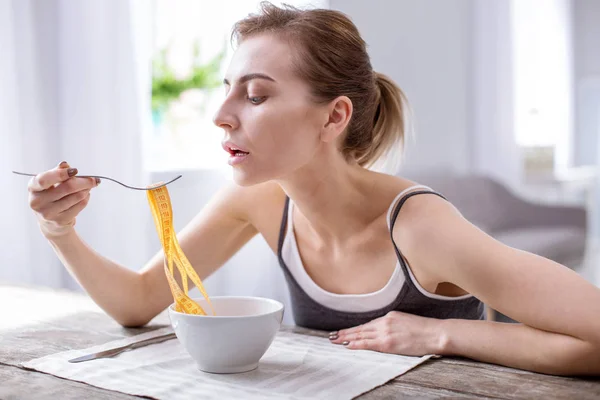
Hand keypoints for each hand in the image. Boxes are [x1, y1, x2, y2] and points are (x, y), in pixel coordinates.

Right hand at [28, 161, 99, 238]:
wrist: (50, 223)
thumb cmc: (50, 197)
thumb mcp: (49, 183)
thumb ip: (57, 173)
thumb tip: (65, 165)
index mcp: (33, 188)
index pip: (44, 180)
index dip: (60, 174)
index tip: (75, 170)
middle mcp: (37, 201)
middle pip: (68, 187)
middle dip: (84, 181)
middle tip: (94, 179)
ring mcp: (48, 213)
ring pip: (77, 196)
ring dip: (86, 190)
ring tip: (88, 187)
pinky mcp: (60, 221)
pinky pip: (80, 205)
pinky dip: (86, 198)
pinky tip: (84, 196)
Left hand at [329, 311, 445, 355]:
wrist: (435, 333)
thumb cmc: (425, 330)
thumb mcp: (406, 321)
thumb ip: (392, 325)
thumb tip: (382, 332)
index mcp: (389, 316)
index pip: (367, 324)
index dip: (354, 329)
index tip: (344, 331)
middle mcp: (384, 322)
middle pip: (361, 329)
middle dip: (345, 333)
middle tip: (332, 335)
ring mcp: (385, 332)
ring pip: (361, 336)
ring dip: (346, 338)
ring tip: (335, 340)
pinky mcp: (388, 343)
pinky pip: (368, 344)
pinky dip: (356, 344)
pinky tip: (348, 345)